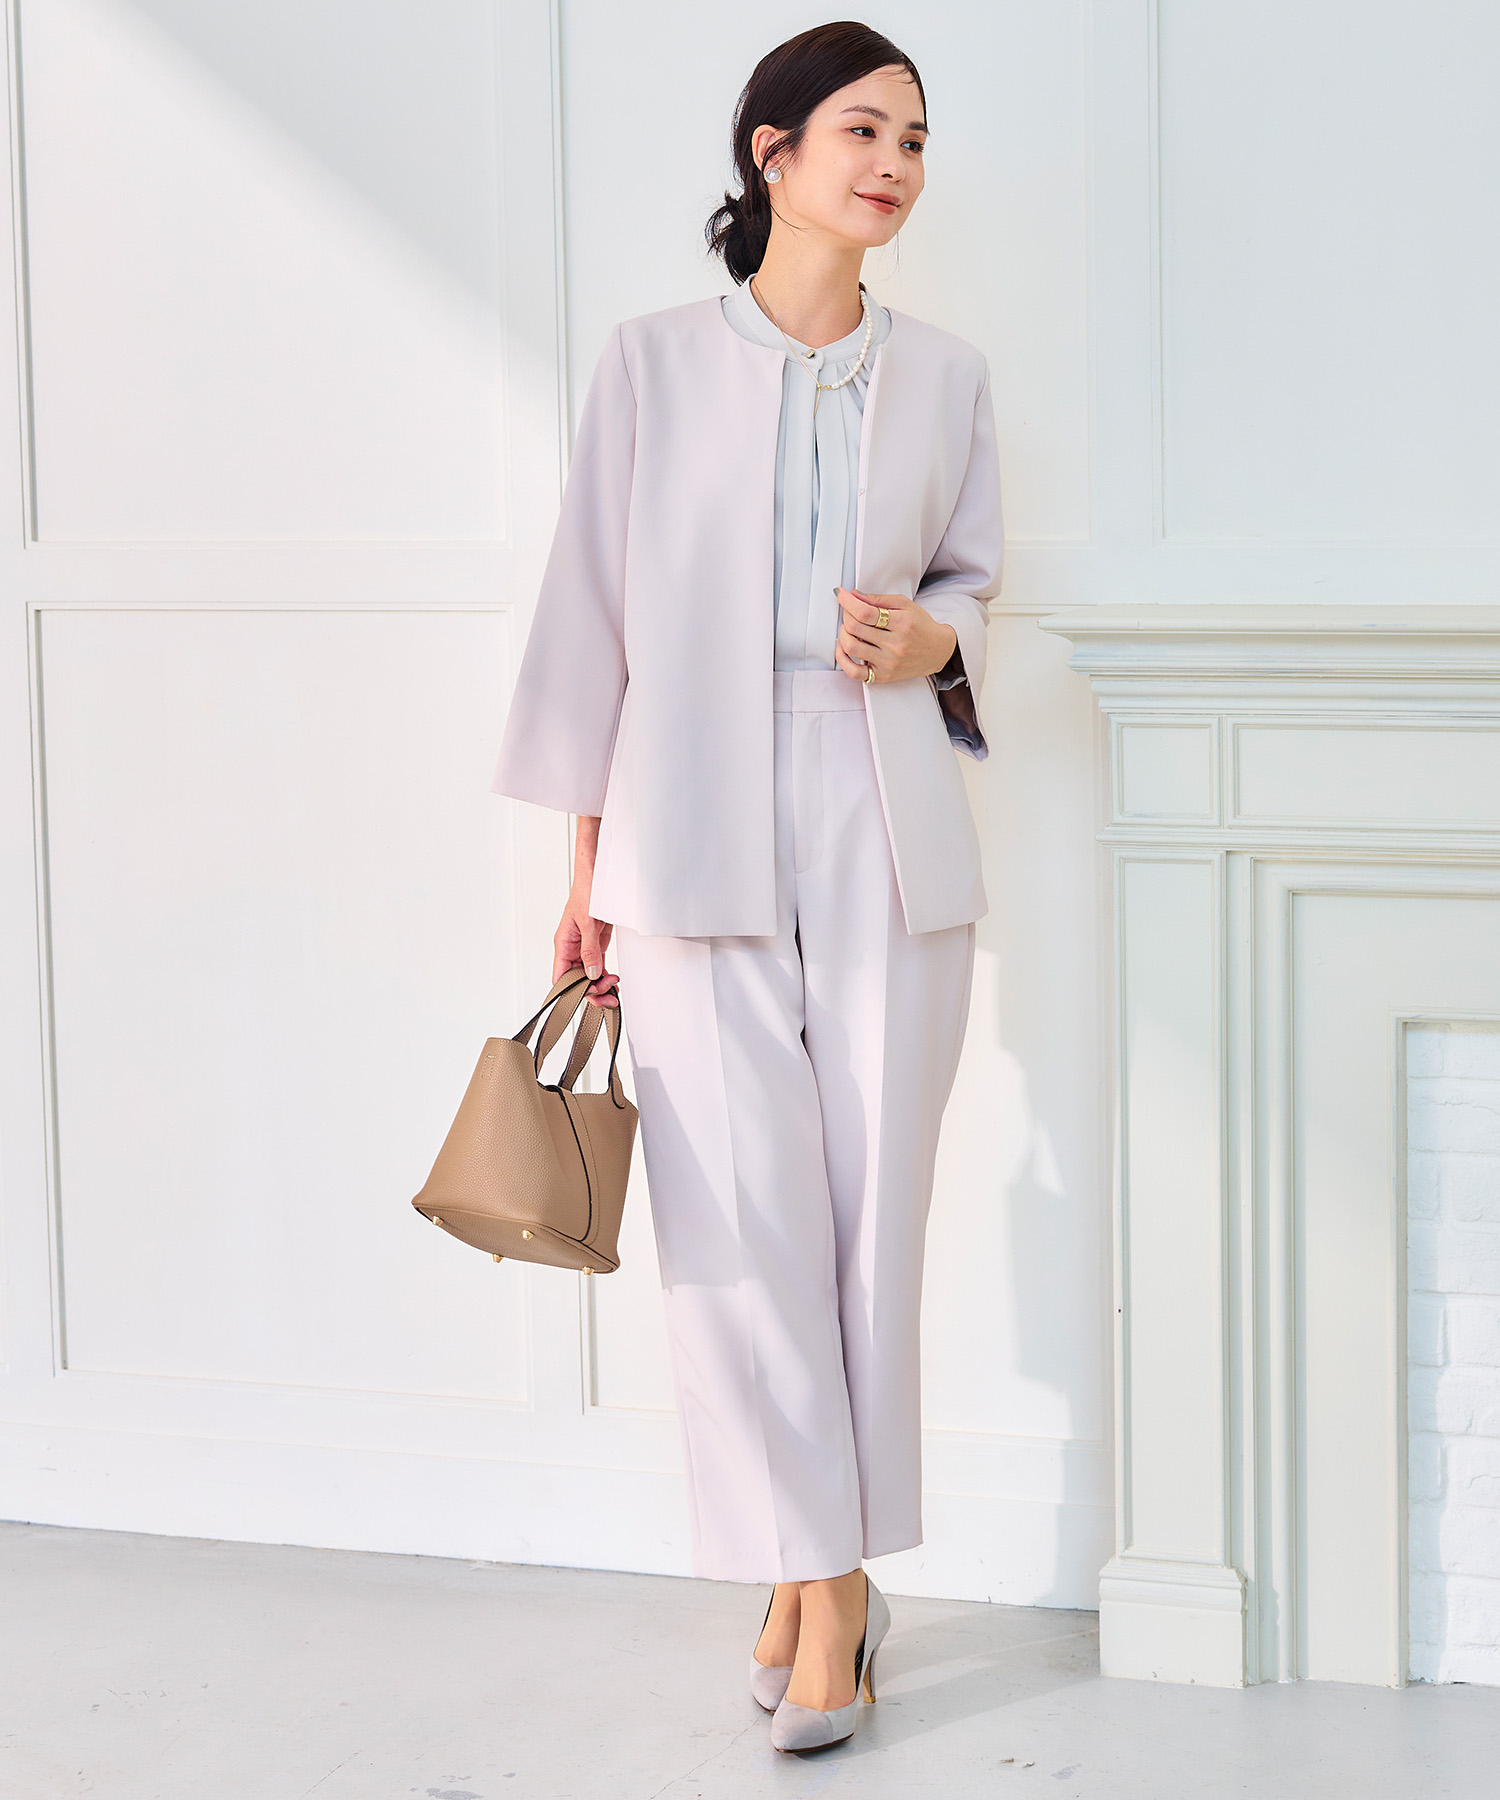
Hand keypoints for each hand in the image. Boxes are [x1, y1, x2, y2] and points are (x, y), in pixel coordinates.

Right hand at [554, 817, 618, 1006]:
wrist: (598, 874)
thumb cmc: (587, 891)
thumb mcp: (589, 922)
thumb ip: (590, 950)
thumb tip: (592, 973)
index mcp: (563, 943)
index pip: (561, 977)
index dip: (574, 990)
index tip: (591, 993)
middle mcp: (571, 948)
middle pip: (576, 980)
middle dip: (591, 990)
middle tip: (609, 994)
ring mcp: (583, 947)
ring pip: (588, 975)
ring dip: (600, 984)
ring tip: (614, 988)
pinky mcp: (595, 943)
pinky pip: (597, 965)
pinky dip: (605, 975)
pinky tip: (613, 980)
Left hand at [833, 589, 957, 685]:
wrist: (937, 651)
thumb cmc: (921, 626)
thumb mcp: (905, 605)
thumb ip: (879, 599)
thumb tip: (855, 595)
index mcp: (902, 623)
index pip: (865, 612)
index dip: (848, 601)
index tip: (841, 594)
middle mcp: (895, 645)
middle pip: (855, 628)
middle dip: (846, 615)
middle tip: (849, 611)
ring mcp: (888, 662)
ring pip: (851, 647)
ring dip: (843, 633)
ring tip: (848, 628)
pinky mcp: (883, 676)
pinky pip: (854, 672)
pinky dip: (842, 659)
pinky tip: (843, 648)